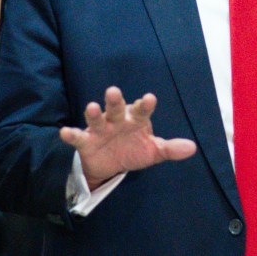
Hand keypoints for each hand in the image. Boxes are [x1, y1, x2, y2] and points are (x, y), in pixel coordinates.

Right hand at [60, 86, 196, 189]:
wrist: (110, 165)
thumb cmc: (134, 150)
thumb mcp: (153, 151)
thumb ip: (170, 148)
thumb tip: (192, 148)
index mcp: (135, 120)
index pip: (141, 111)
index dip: (144, 105)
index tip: (149, 99)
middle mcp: (117, 120)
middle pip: (116, 108)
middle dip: (115, 101)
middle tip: (113, 91)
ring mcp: (100, 129)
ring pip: (97, 119)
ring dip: (93, 113)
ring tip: (92, 106)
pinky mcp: (86, 141)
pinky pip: (78, 137)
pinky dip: (71, 134)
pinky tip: (64, 132)